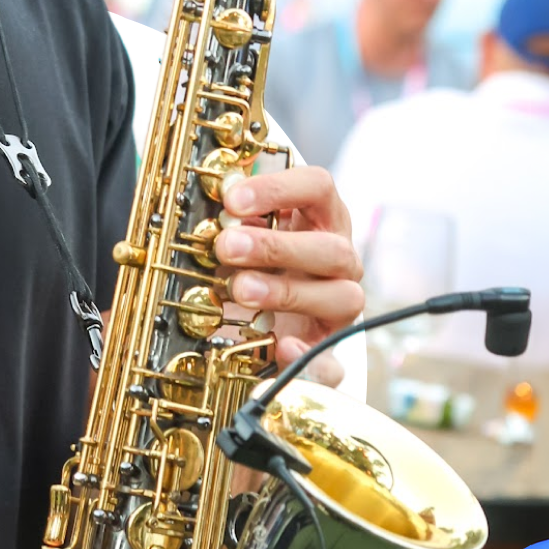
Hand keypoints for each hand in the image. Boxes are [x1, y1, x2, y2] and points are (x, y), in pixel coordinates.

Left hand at [216, 166, 363, 374]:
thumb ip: (231, 221)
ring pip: (340, 296)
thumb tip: (208, 209)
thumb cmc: (255, 262)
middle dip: (275, 246)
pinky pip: (334, 360)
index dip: (279, 189)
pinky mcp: (329, 346)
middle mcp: (339, 259)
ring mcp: (340, 303)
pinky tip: (282, 346)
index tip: (233, 199)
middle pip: (330, 247)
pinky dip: (311, 357)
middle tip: (227, 246)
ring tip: (240, 290)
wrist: (266, 316)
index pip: (318, 188)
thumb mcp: (242, 235)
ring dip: (286, 292)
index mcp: (319, 219)